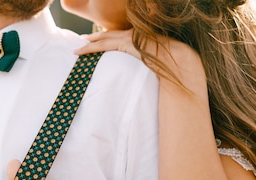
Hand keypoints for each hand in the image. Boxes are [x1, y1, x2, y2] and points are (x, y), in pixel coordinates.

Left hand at [76, 29, 198, 76]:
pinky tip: (83, 51)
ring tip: (78, 48)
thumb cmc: (170, 63)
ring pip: (104, 38)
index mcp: (139, 37)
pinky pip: (105, 45)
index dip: (106, 39)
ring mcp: (131, 36)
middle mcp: (134, 34)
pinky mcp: (127, 43)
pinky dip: (92, 48)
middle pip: (109, 35)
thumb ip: (147, 62)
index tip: (97, 42)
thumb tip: (145, 69)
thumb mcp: (156, 62)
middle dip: (95, 38)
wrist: (177, 58)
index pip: (118, 37)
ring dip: (90, 43)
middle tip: (82, 40)